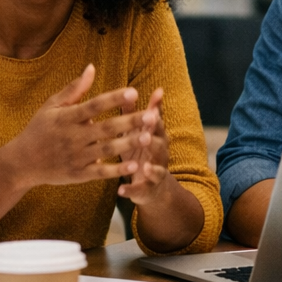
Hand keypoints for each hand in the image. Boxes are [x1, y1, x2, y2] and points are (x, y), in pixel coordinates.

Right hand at [6, 65, 160, 189]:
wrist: (21, 163)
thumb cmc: (39, 129)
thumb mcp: (51, 106)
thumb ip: (74, 89)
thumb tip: (92, 67)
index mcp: (66, 117)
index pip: (94, 105)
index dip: (114, 99)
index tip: (134, 92)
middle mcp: (72, 137)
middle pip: (105, 128)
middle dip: (129, 122)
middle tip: (151, 116)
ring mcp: (75, 157)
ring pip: (106, 150)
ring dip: (128, 144)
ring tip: (148, 137)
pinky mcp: (77, 174)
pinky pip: (100, 173)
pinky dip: (117, 170)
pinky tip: (135, 166)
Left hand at [117, 88, 174, 205]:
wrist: (153, 186)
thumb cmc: (141, 151)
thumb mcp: (138, 132)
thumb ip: (133, 113)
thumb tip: (129, 91)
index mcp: (156, 137)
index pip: (157, 122)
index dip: (157, 111)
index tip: (154, 99)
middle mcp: (160, 153)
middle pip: (160, 143)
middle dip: (154, 138)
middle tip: (147, 131)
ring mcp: (156, 172)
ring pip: (157, 168)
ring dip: (151, 166)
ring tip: (143, 164)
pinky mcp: (147, 189)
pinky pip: (140, 190)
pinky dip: (132, 190)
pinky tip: (120, 191)